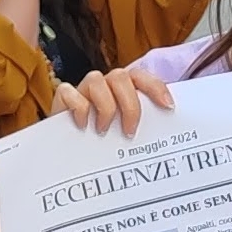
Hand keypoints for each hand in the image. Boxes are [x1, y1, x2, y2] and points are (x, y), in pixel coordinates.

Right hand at [57, 65, 175, 135]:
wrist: (68, 154)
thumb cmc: (101, 141)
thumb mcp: (124, 132)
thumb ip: (141, 124)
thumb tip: (167, 124)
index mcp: (123, 88)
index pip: (141, 77)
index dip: (156, 87)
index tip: (168, 107)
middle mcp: (104, 84)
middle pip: (120, 77)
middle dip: (129, 105)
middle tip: (130, 132)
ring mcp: (82, 88)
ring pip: (96, 80)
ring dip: (105, 107)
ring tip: (104, 130)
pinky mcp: (63, 97)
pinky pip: (70, 93)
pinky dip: (79, 109)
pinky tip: (83, 126)